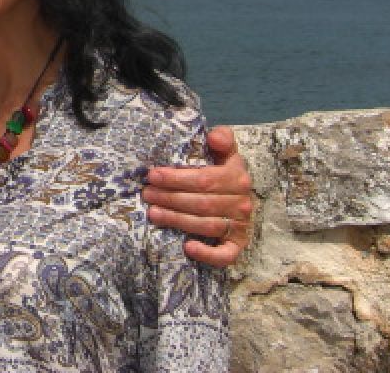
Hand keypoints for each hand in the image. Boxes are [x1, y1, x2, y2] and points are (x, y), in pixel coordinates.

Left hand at [142, 125, 254, 267]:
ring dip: (177, 220)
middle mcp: (242, 203)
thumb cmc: (224, 170)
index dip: (176, 178)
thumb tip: (215, 136)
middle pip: (201, 203)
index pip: (204, 179)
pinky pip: (226, 254)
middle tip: (147, 194)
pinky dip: (208, 254)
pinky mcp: (239, 244)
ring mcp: (241, 225)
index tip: (152, 175)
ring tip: (153, 213)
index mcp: (237, 177)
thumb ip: (222, 139)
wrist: (242, 195)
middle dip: (170, 198)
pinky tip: (188, 247)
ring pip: (207, 225)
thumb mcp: (225, 152)